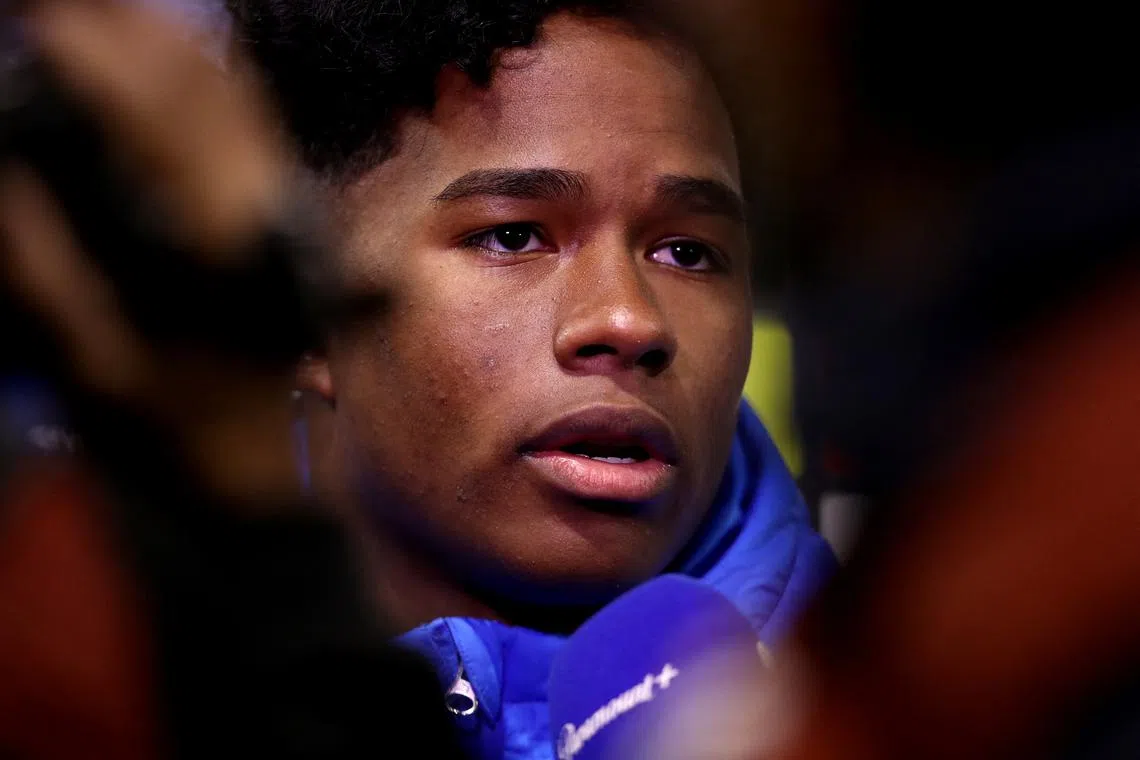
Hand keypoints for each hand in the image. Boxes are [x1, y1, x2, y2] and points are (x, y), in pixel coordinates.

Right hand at [0, 0, 305, 506]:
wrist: (270, 486)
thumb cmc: (182, 443)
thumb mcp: (94, 374)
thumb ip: (37, 274)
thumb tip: (1, 178)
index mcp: (220, 246)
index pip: (151, 117)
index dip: (87, 53)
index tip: (33, 22)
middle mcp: (265, 211)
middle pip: (194, 84)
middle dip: (115, 29)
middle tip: (48, 14)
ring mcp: (283, 212)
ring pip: (226, 95)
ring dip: (155, 42)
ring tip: (84, 22)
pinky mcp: (285, 222)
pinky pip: (247, 126)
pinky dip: (198, 77)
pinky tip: (158, 58)